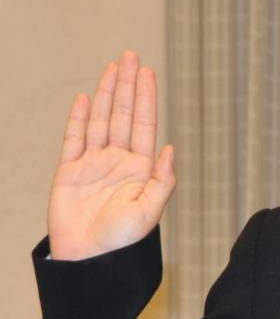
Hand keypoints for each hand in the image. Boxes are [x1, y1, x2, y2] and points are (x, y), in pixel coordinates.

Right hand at [47, 50, 175, 259]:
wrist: (88, 262)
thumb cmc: (121, 243)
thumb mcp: (149, 213)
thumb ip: (161, 181)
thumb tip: (171, 149)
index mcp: (140, 171)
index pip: (145, 127)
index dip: (146, 99)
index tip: (147, 72)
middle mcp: (118, 163)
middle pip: (124, 116)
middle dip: (127, 87)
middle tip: (130, 56)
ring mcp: (93, 165)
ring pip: (101, 121)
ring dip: (107, 94)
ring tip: (112, 67)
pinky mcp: (69, 173)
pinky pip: (73, 139)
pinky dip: (79, 118)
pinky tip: (86, 99)